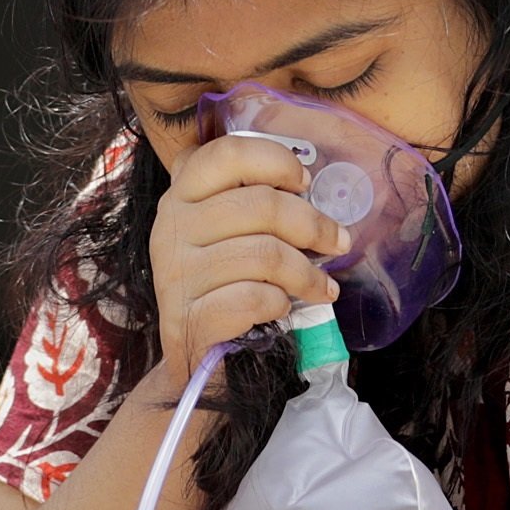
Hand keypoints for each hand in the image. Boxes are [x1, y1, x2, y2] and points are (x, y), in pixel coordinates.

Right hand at [147, 133, 342, 387]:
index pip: (227, 154)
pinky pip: (253, 298)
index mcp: (183, 194)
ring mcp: (176, 273)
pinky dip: (278, 303)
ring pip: (265, 254)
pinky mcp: (187, 318)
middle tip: (338, 243)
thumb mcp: (226, 230)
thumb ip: (252, 199)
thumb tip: (306, 184)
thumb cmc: (223, 282)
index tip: (305, 183)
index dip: (275, 161)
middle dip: (313, 224)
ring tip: (323, 287)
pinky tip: (281, 306)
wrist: (193, 356)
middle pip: (260, 205)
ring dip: (307, 274)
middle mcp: (172, 227)